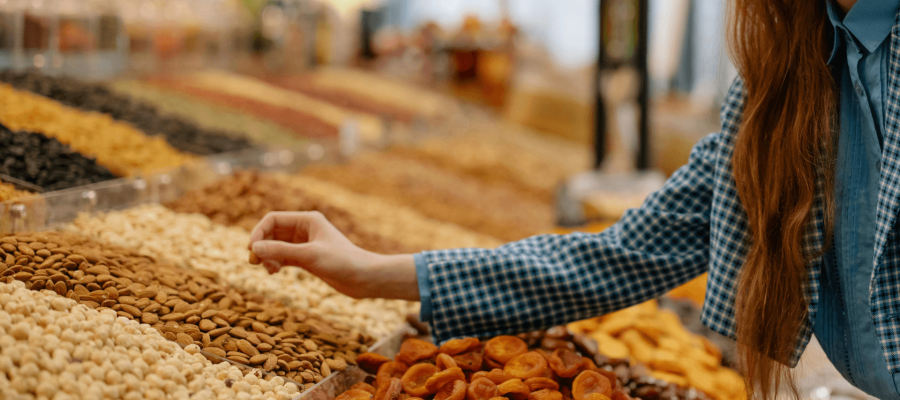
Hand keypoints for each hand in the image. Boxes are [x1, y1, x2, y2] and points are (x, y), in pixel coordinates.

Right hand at [248, 211, 418, 300]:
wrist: (365, 278)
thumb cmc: (342, 262)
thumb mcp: (309, 256)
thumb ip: (280, 251)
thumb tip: (254, 249)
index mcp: (308, 219)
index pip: (273, 219)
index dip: (258, 232)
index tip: (251, 250)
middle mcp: (306, 229)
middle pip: (272, 232)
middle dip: (262, 245)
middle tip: (254, 262)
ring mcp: (306, 244)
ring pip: (277, 245)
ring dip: (268, 255)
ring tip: (268, 270)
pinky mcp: (308, 258)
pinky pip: (284, 256)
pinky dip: (275, 262)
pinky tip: (273, 271)